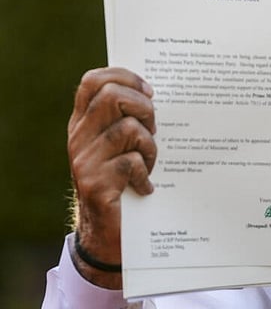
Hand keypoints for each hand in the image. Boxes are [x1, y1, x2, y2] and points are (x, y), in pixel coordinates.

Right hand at [67, 67, 156, 286]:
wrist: (109, 231)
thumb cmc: (124, 181)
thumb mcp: (121, 146)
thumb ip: (127, 118)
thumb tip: (154, 93)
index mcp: (83, 123)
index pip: (93, 81)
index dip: (124, 77)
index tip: (149, 92)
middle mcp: (79, 137)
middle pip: (111, 96)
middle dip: (143, 107)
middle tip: (154, 128)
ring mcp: (84, 160)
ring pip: (128, 129)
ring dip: (150, 146)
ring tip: (149, 163)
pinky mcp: (96, 184)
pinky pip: (132, 162)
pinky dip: (146, 173)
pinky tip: (146, 187)